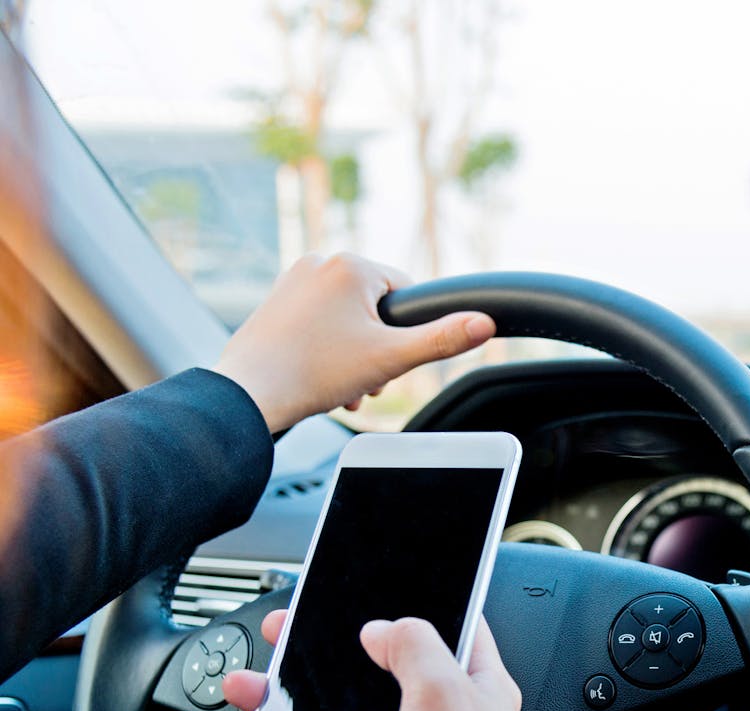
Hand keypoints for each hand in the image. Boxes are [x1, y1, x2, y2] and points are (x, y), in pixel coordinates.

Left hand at [211, 253, 495, 431]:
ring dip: (353, 353)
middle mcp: (319, 262)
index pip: (406, 293)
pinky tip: (318, 376)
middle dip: (376, 347)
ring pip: (347, 317)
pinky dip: (326, 348)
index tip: (387, 358)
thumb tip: (485, 323)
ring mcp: (293, 280)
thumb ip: (441, 339)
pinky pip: (319, 320)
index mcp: (351, 265)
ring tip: (340, 383)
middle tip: (364, 378)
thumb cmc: (314, 373)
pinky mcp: (276, 301)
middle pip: (375, 308)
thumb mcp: (391, 359)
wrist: (249, 393)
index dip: (403, 333)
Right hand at [218, 610, 539, 710]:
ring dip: (289, 700)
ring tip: (248, 687)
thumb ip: (415, 646)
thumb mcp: (444, 694)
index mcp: (474, 683)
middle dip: (326, 650)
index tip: (367, 588)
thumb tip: (385, 626)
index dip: (410, 603)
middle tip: (285, 634)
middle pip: (376, 667)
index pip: (448, 625)